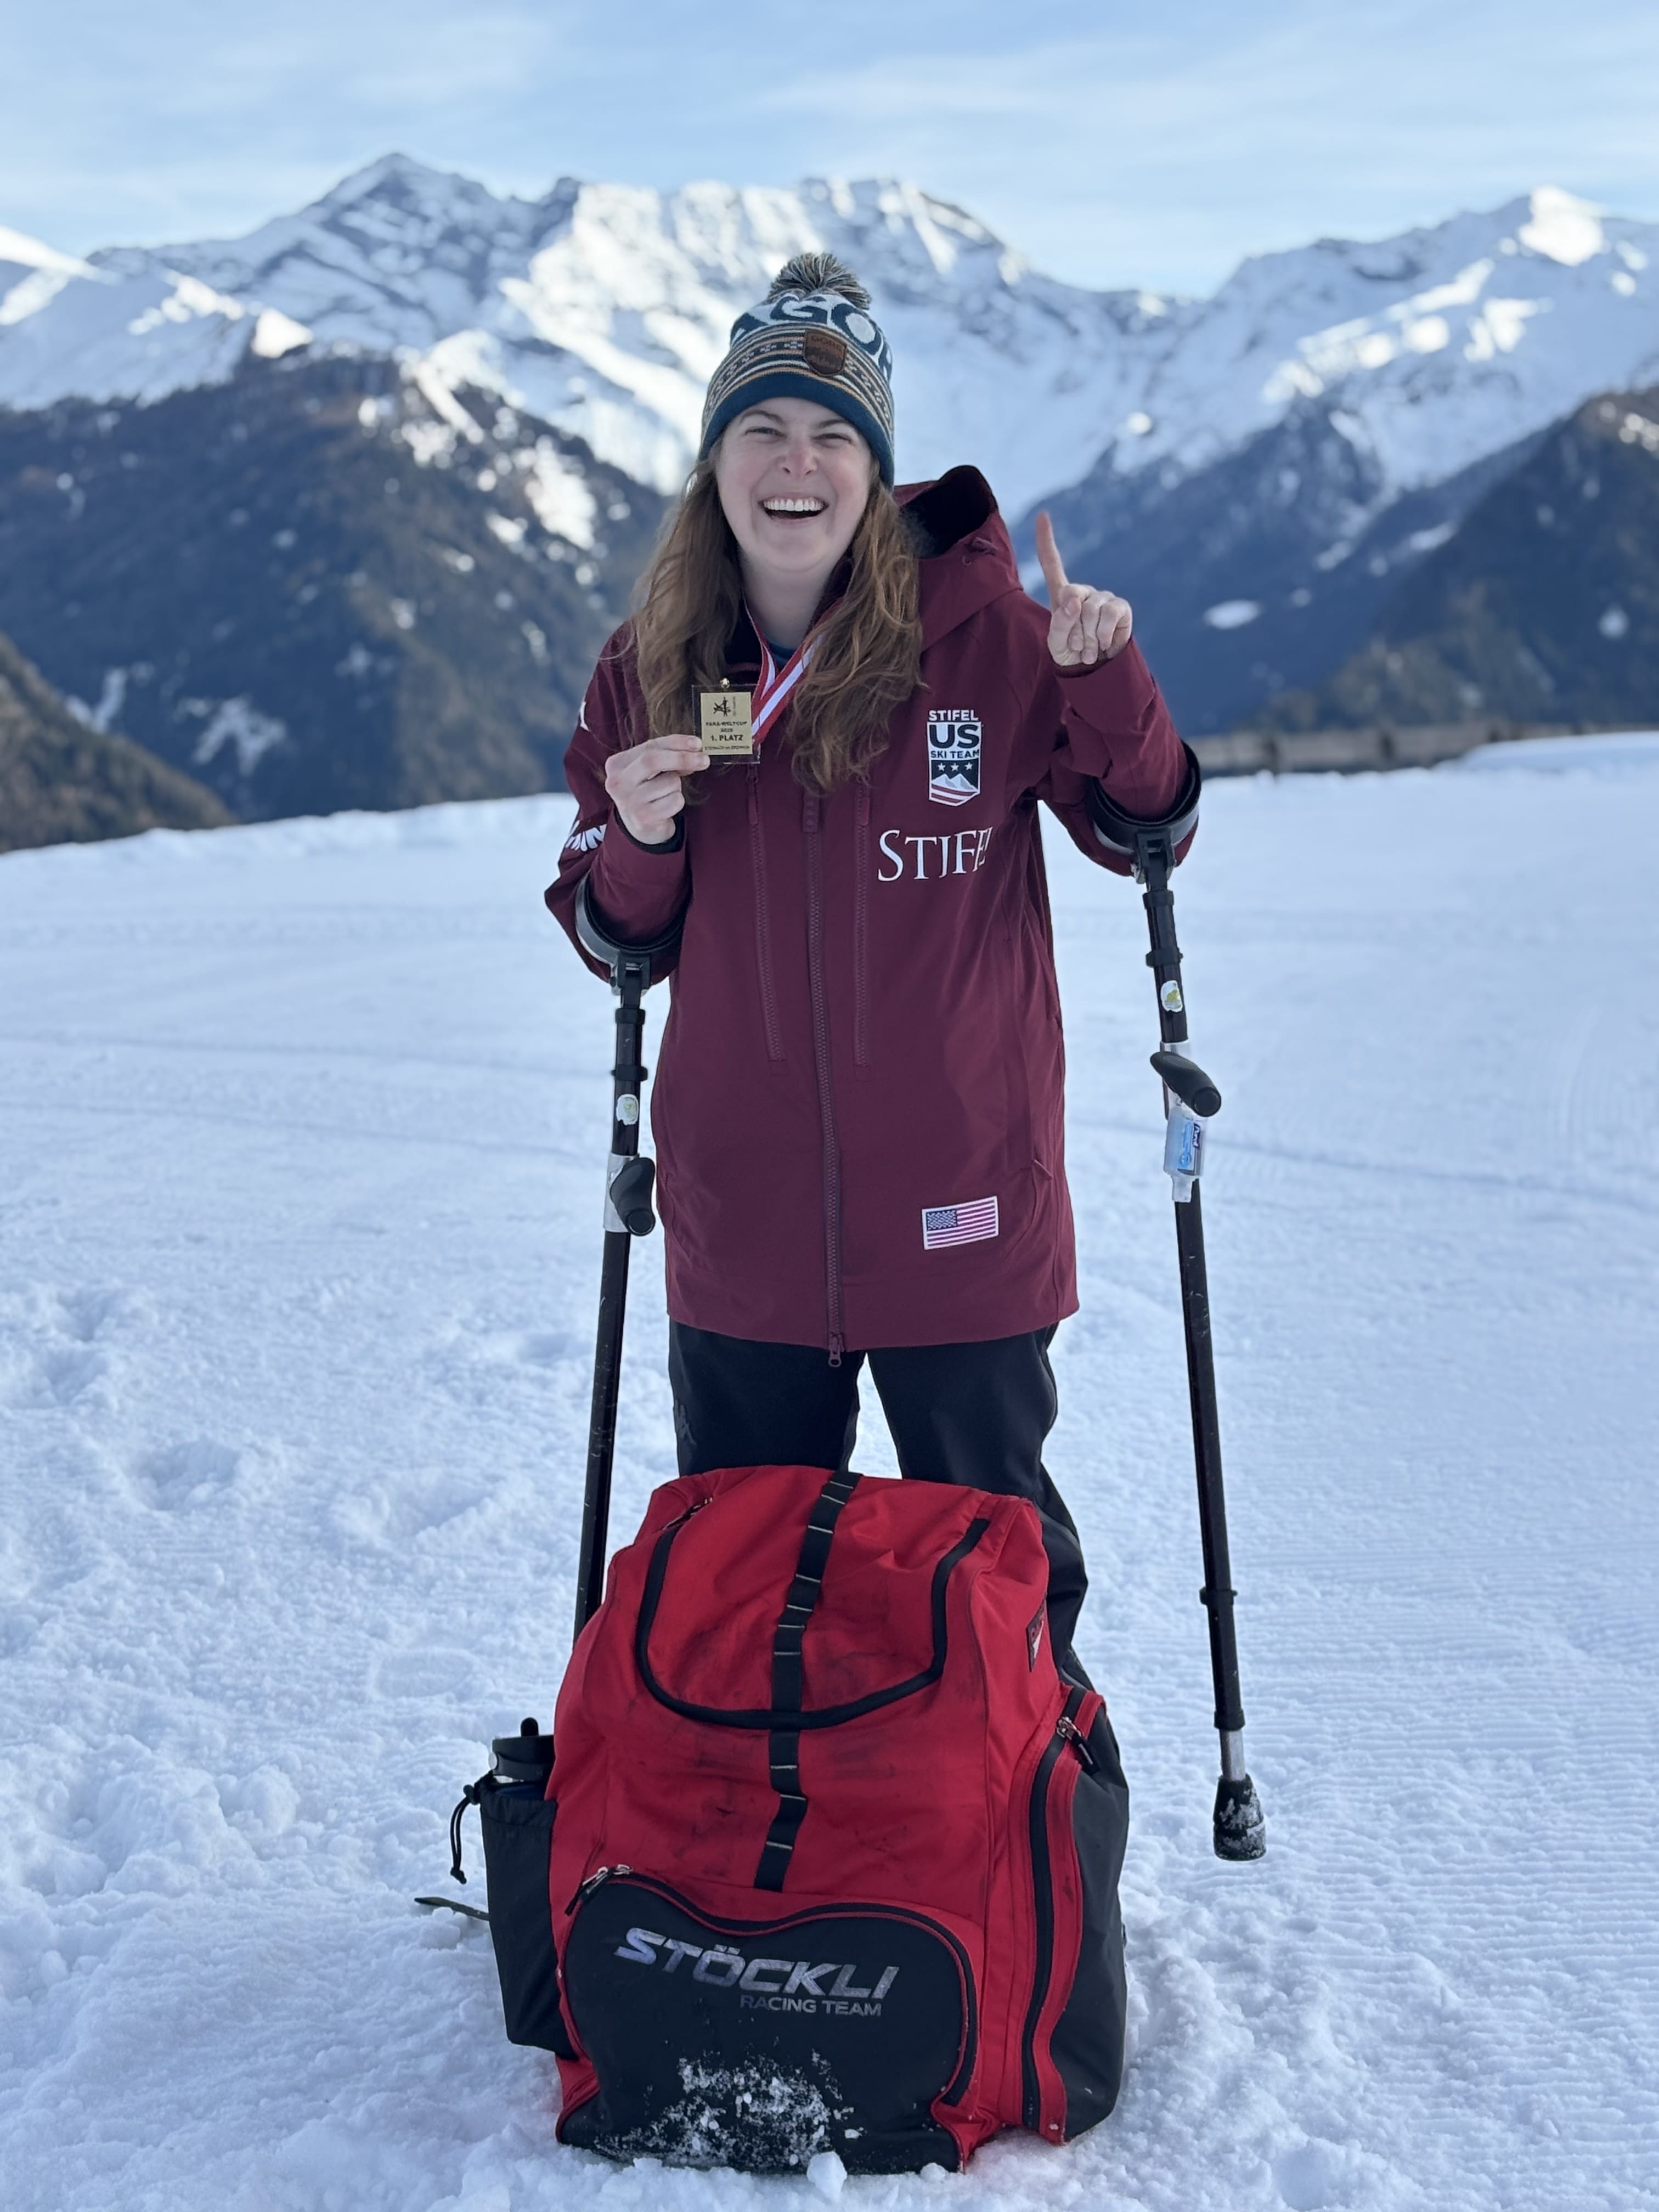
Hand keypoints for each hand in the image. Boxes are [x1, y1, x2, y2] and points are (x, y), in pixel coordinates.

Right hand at [603, 735, 707, 844]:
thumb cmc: (647, 792)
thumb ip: (666, 756)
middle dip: (682, 758)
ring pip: (670, 782)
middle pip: (653, 760)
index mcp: (616, 764)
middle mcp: (618, 782)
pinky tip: (666, 808)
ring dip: (677, 786)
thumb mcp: (650, 771)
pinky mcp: (643, 818)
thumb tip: (695, 749)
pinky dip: (677, 802)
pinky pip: (675, 801)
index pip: (649, 746)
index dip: (676, 742)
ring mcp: (629, 801)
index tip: (697, 743)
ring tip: (665, 795)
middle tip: (704, 760)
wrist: (640, 828)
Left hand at [1034, 511, 1132, 666]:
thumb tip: (1075, 600)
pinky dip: (1103, 634)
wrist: (1096, 672)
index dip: (1046, 540)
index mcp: (1061, 596)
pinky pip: (1110, 613)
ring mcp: (1103, 598)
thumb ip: (1059, 622)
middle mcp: (1083, 592)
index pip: (1052, 564)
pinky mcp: (1120, 607)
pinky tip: (1103, 645)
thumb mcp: (1056, 643)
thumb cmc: (1071, 655)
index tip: (1042, 515)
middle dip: (1071, 627)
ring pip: (1091, 609)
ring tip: (1089, 650)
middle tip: (1076, 646)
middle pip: (1071, 596)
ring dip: (1087, 637)